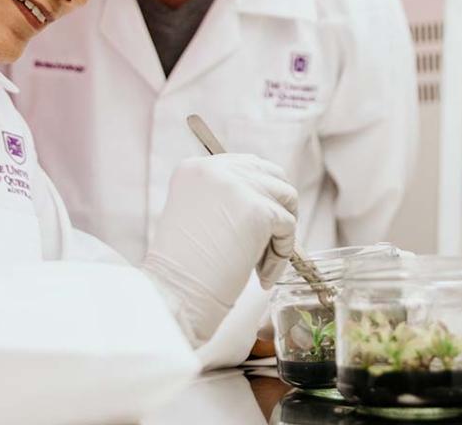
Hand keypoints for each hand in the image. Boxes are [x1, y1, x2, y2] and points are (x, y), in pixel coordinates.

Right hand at [143, 154, 297, 346]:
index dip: (259, 195)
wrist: (174, 296)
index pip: (246, 165)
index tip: (257, 227)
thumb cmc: (184, 270)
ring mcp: (237, 186)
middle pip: (272, 174)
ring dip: (281, 233)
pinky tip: (262, 276)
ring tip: (261, 264)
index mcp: (196, 168)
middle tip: (268, 244)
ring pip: (286, 197)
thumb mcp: (199, 216)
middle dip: (276, 208)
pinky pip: (288, 226)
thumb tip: (270, 197)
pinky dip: (282, 254)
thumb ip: (227, 198)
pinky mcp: (257, 210)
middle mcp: (215, 169)